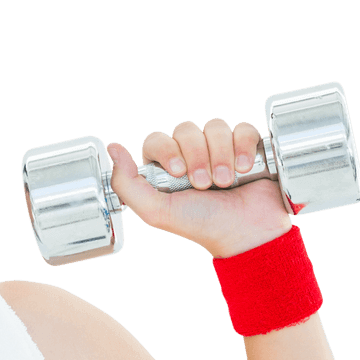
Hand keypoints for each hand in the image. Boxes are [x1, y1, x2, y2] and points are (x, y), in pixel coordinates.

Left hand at [106, 118, 292, 258]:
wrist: (246, 232)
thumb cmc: (200, 224)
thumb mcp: (155, 211)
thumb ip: (126, 183)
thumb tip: (113, 148)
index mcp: (164, 170)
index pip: (156, 139)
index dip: (167, 150)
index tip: (178, 172)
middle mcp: (190, 156)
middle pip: (185, 130)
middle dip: (196, 156)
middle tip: (203, 185)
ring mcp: (218, 149)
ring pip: (215, 127)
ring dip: (220, 155)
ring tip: (225, 183)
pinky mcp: (246, 146)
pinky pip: (242, 130)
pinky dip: (243, 147)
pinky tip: (245, 169)